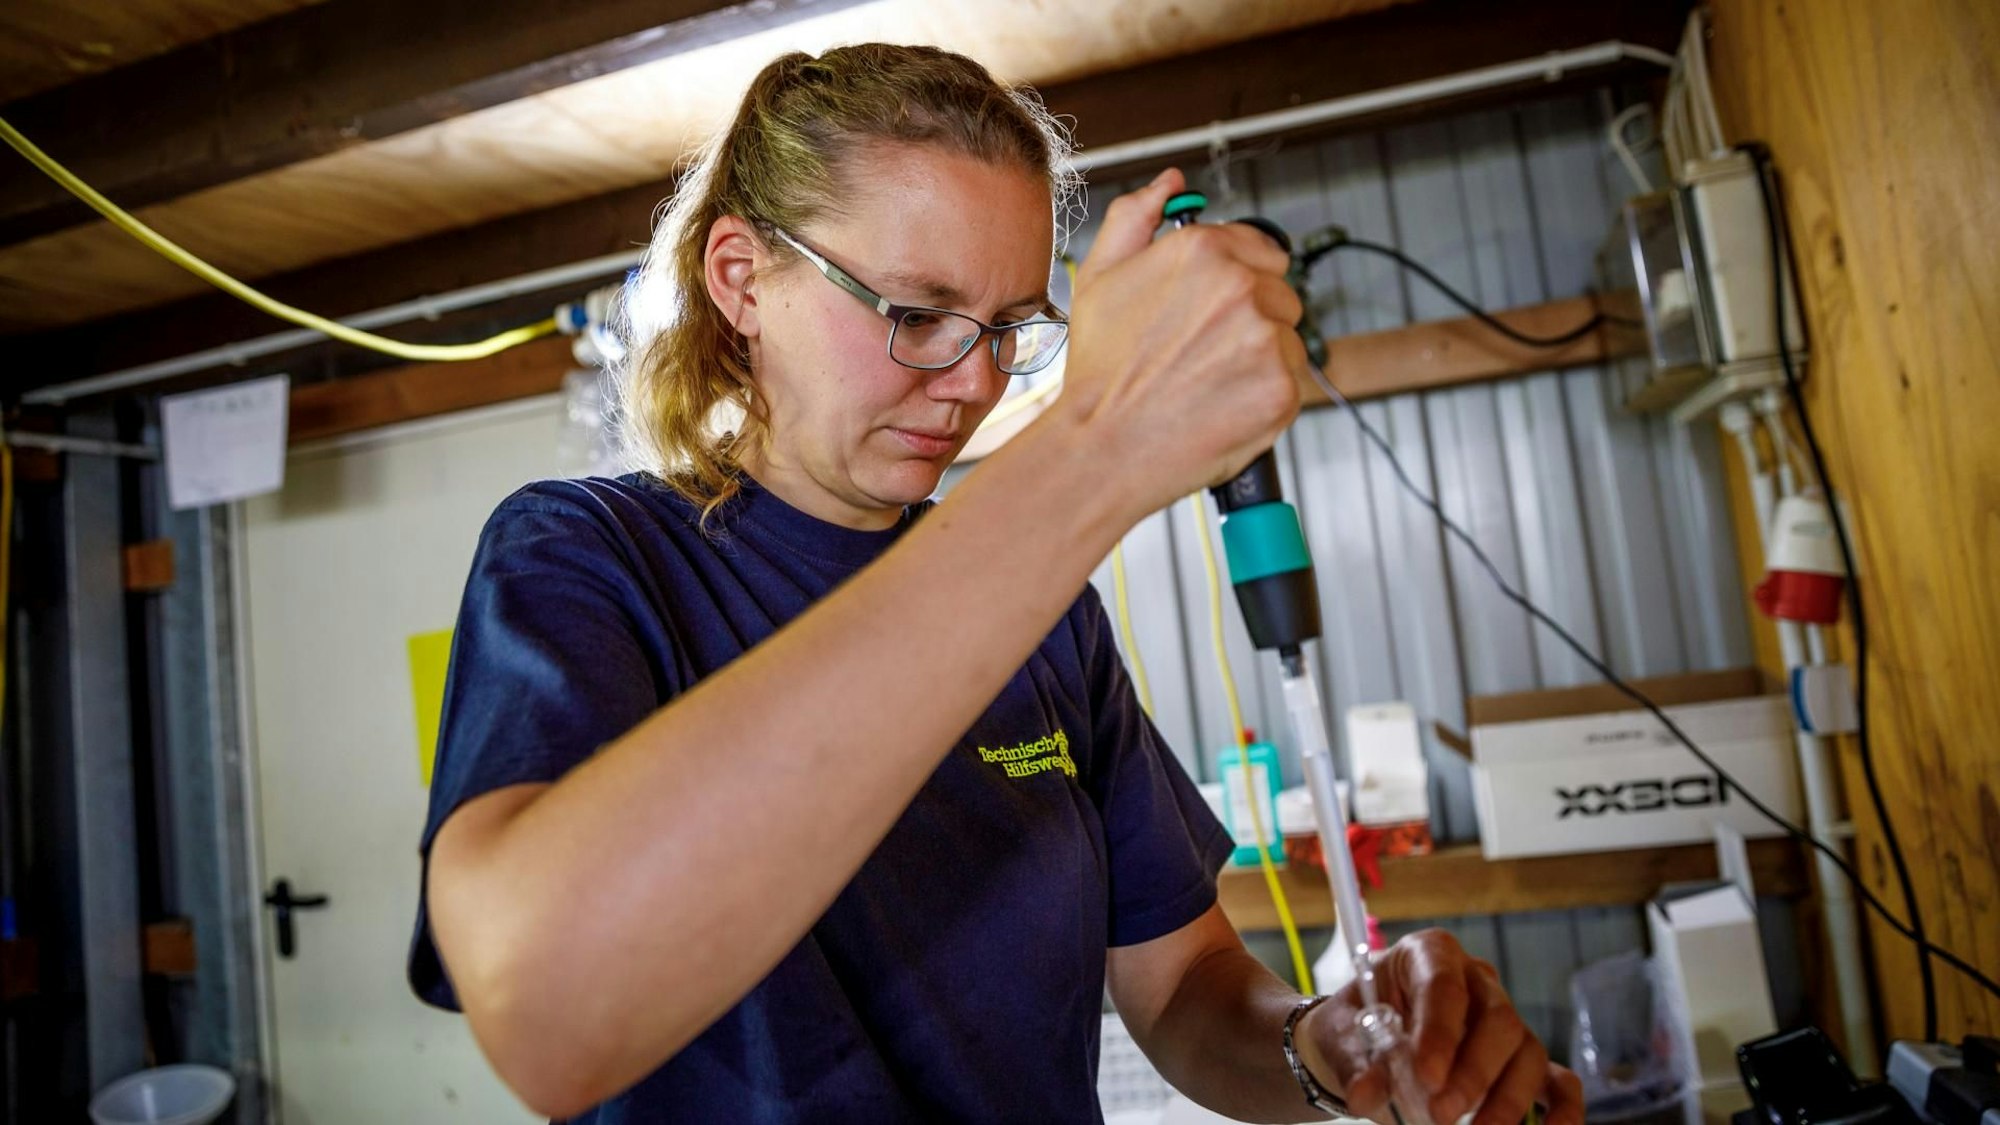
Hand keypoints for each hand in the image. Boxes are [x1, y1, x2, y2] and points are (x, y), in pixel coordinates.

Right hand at [1046, 167, 1307, 517]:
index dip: (1236, 281)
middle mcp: (1242, 287)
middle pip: (1279, 293)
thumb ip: (1136, 216)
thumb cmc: (1099, 370)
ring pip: (1287, 338)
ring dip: (1259, 357)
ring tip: (1207, 381)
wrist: (1103, 446)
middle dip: (1249, 319)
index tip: (1211, 312)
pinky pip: (1291, 382)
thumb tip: (1171, 183)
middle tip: (1200, 353)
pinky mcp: (1283, 389)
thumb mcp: (1100, 276)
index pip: (1261, 249)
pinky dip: (1264, 395)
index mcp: (1204, 250)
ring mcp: (1267, 339)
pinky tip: (1221, 404)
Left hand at [1298, 930, 1583, 1124]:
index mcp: (1428, 955)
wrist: (1362, 1042)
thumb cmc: (1355, 1026)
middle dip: (1474, 1072)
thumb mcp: (1341, 1037)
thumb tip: (1364, 1097)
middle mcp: (1475, 980)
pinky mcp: (1520, 1060)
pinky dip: (1561, 1108)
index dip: (1441, 1029)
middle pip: (1498, 1018)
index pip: (1444, 983)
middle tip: (1441, 1113)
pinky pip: (1555, 1080)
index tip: (1427, 1076)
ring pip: (1527, 1051)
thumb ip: (1354, 1064)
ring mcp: (1503, 1019)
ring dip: (1507, 1098)